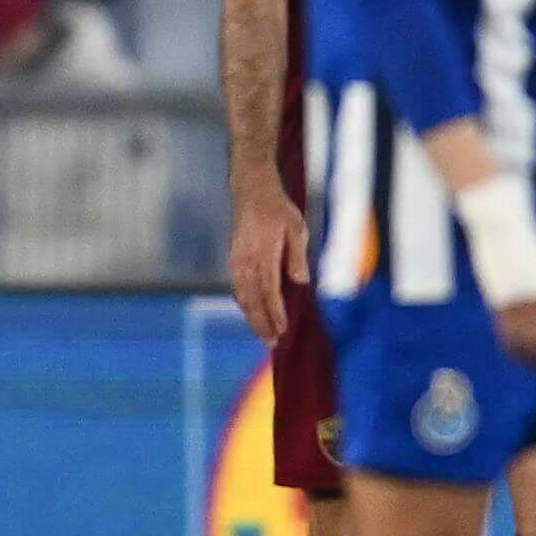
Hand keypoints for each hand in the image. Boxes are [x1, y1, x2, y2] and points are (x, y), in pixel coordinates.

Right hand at [227, 188, 306, 343]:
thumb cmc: (277, 209)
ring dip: (252, 318)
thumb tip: (301, 282)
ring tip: (262, 335)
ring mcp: (237, 262)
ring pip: (242, 296)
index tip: (282, 329)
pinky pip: (238, 288)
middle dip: (261, 323)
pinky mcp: (234, 261)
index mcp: (263, 254)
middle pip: (252, 299)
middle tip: (271, 343)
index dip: (275, 312)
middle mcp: (246, 262)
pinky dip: (244, 305)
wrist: (251, 192)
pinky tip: (251, 314)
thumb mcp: (296, 228)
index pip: (269, 290)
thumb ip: (297, 256)